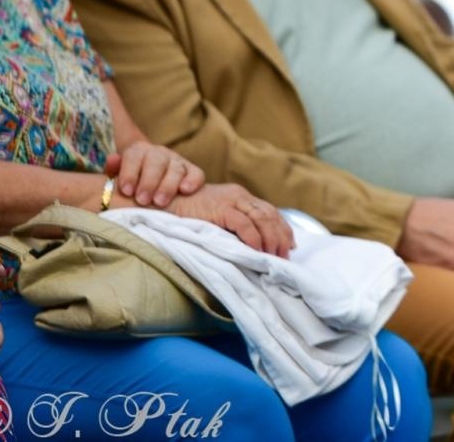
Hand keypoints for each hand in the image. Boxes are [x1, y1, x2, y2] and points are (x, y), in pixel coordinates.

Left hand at [107, 141, 205, 206]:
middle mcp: (159, 153)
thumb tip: (112, 160)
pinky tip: (186, 190)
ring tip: (160, 202)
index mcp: (138, 152)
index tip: (126, 191)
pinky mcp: (193, 172)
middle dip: (149, 181)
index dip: (129, 172)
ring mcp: (177, 162)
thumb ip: (112, 171)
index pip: (134, 156)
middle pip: (156, 161)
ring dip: (168, 185)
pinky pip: (197, 173)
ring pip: (176, 168)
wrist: (151, 188)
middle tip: (142, 200)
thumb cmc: (131, 186)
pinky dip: (193, 180)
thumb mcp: (117, 178)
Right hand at [161, 184, 295, 257]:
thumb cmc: (187, 215)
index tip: (290, 246)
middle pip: (270, 214)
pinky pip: (243, 223)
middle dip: (281, 236)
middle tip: (285, 256)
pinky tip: (257, 250)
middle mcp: (240, 196)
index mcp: (241, 197)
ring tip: (274, 256)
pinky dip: (253, 237)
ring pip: (261, 218)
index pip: (270, 211)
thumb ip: (233, 226)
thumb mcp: (216, 218)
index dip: (282, 228)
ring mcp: (230, 200)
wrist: (164, 202)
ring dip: (271, 239)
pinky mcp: (219, 208)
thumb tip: (252, 248)